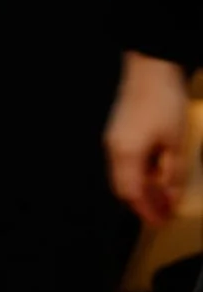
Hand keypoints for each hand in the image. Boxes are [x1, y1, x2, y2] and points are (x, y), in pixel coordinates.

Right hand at [107, 53, 194, 226]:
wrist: (150, 69)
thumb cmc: (164, 103)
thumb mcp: (177, 142)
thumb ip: (173, 172)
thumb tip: (171, 196)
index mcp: (126, 155)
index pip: (133, 194)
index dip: (147, 211)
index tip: (161, 222)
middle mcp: (114, 150)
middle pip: (123, 187)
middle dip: (143, 203)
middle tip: (164, 213)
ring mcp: (113, 140)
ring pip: (123, 175)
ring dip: (141, 189)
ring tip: (164, 196)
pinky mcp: (118, 132)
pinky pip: (124, 162)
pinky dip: (138, 174)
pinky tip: (156, 173)